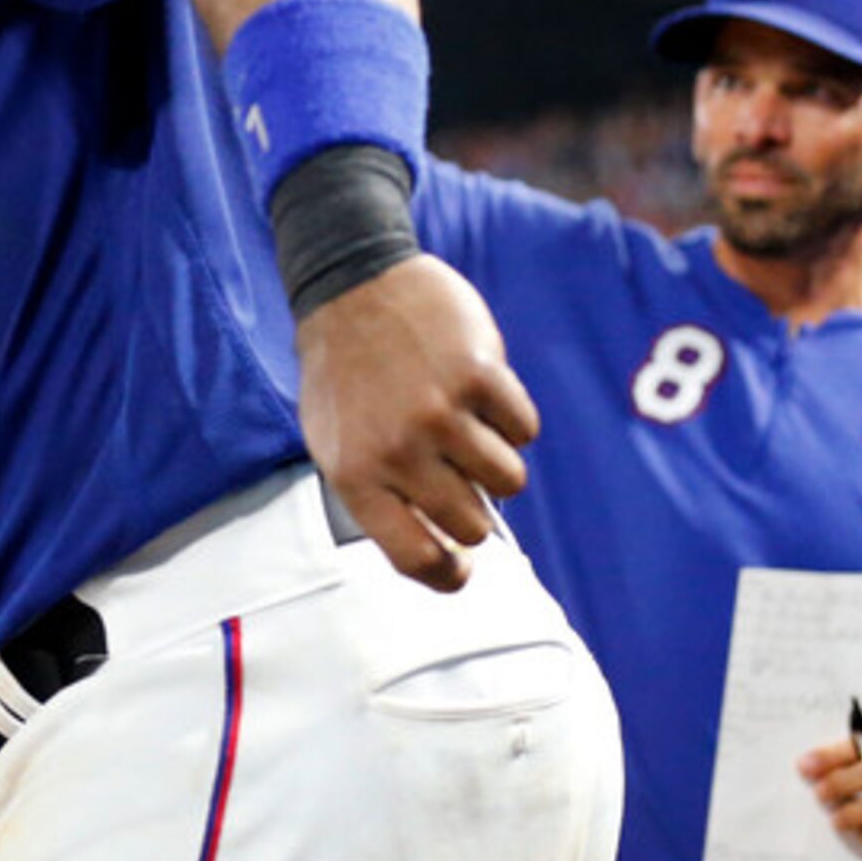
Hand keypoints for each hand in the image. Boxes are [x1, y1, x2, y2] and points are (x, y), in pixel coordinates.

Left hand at [294, 254, 539, 590]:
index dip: (449, 574)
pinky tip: (476, 389)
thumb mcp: (336, 443)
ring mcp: (440, 413)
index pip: (416, 558)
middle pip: (473, 525)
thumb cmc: (346, 375)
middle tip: (456, 471)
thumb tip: (445, 552)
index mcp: (356, 477)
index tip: (463, 567)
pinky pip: (524, 429)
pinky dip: (510, 416)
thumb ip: (381, 498)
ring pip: (509, 480)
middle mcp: (398, 451)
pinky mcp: (479, 375)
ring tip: (463, 423)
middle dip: (473, 505)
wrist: (352, 286)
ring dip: (495, 458)